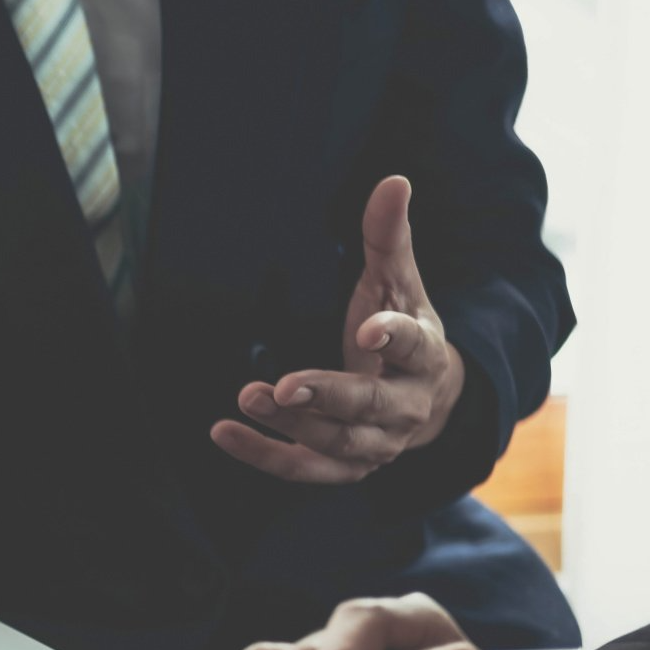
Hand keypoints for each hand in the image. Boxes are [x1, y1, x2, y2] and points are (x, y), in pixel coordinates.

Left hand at [211, 176, 465, 482]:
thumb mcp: (399, 284)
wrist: (424, 402)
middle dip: (326, 395)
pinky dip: (263, 454)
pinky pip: (302, 468)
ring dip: (290, 423)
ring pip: (334, 441)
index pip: (415, 346)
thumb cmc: (402, 332)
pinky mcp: (342, 469)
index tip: (368, 329)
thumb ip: (389, 237)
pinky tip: (224, 432)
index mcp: (425, 357)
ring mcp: (375, 444)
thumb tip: (393, 180)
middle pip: (368, 405)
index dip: (394, 338)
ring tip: (248, 396)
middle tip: (284, 384)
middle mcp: (405, 408)